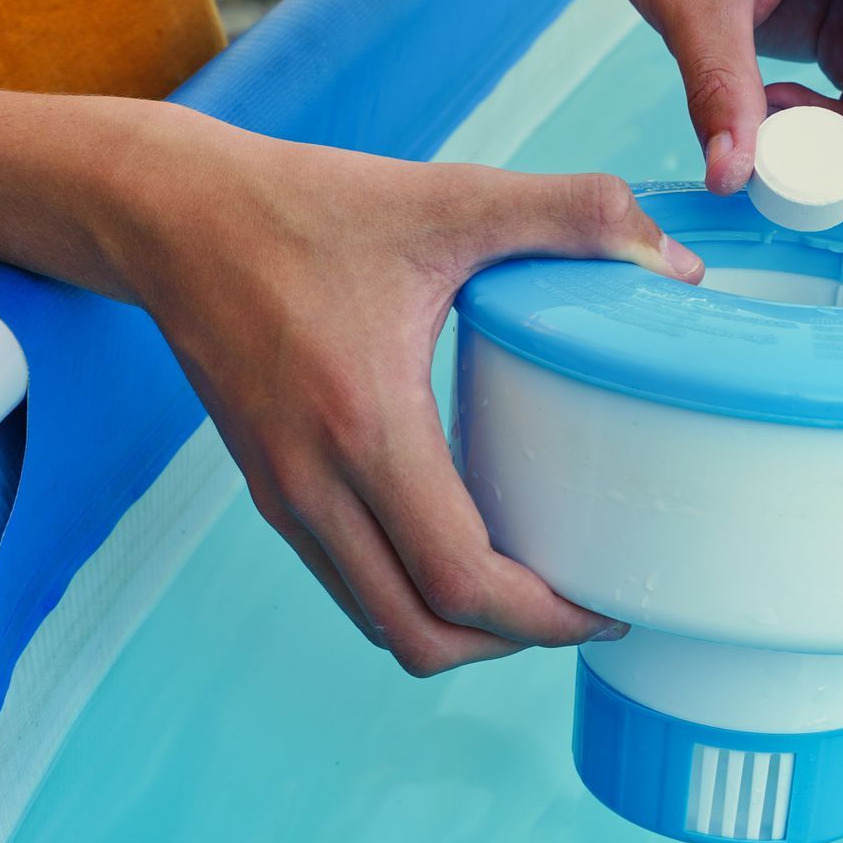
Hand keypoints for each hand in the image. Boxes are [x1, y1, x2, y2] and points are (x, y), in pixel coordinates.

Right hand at [97, 115, 704, 674]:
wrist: (172, 213)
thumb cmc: (302, 206)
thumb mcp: (445, 198)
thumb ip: (569, 214)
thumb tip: (670, 260)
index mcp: (367, 429)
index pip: (461, 583)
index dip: (545, 619)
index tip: (608, 607)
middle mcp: (316, 485)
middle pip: (421, 634)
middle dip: (510, 644)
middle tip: (580, 606)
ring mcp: (284, 496)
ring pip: (378, 619)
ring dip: (456, 628)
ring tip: (529, 589)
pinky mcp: (269, 487)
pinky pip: (347, 580)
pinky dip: (408, 593)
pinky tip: (458, 542)